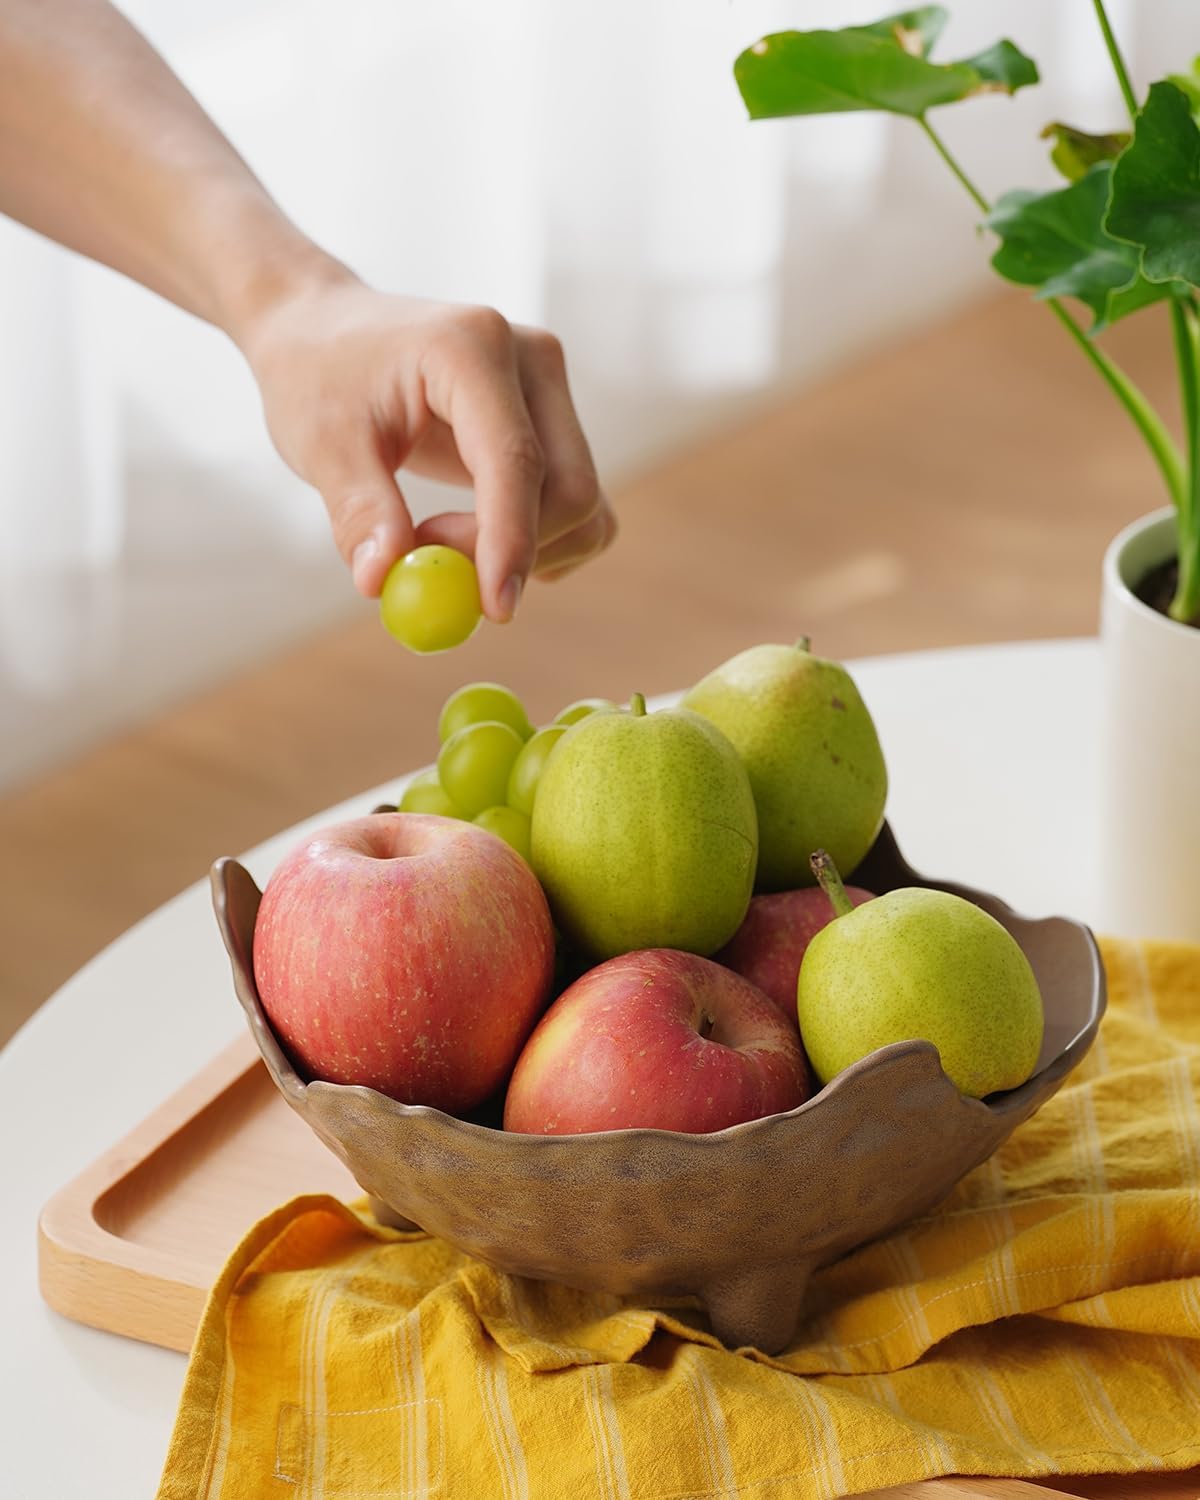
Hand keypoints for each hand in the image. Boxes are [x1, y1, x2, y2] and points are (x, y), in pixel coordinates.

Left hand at [239, 267, 615, 620]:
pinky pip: (583, 508)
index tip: (493, 609)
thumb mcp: (321, 443)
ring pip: (584, 506)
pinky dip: (543, 544)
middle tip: (433, 569)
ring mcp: (552, 389)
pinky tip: (480, 538)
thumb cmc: (318, 378)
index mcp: (470, 346)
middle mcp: (531, 359)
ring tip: (438, 538)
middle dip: (513, 550)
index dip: (511, 542)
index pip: (517, 460)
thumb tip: (383, 582)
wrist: (328, 333)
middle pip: (570, 488)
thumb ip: (359, 512)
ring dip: (527, 552)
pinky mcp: (558, 421)